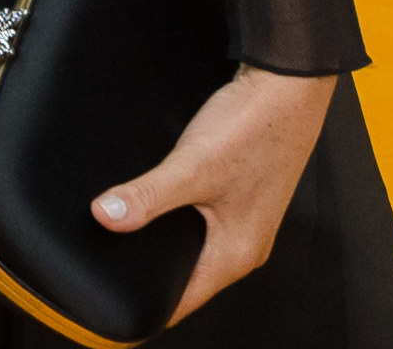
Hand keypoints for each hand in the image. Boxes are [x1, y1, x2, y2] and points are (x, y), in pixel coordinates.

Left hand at [94, 64, 335, 320]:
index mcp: (237, 254)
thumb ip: (148, 195)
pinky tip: (162, 196)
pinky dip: (181, 215)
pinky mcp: (244, 190)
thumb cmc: (254, 128)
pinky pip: (206, 217)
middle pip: (191, 274)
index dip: (149, 305)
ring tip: (132, 231)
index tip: (116, 307)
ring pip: (198, 244)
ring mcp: (247, 216)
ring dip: (168, 240)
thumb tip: (105, 216)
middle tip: (114, 264)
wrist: (287, 85)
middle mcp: (246, 243)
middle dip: (154, 272)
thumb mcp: (192, 166)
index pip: (185, 299)